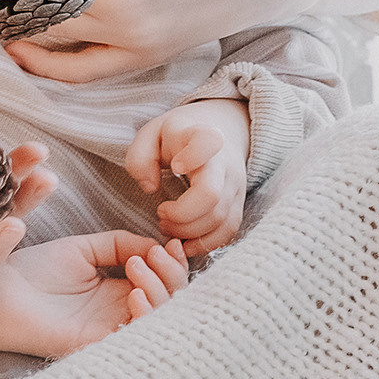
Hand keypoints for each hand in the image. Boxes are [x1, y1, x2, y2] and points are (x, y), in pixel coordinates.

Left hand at [0, 232, 190, 357]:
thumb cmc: (33, 271)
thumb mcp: (84, 249)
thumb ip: (121, 244)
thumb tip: (155, 246)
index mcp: (119, 292)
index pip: (164, 283)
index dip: (175, 265)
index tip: (169, 243)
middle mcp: (119, 314)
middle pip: (171, 304)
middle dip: (172, 276)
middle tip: (152, 255)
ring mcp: (109, 331)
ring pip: (161, 323)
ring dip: (161, 292)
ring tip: (137, 268)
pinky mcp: (95, 346)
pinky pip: (134, 339)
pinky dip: (146, 316)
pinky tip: (135, 294)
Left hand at [126, 100, 249, 256]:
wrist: (219, 134)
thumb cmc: (177, 138)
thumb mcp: (151, 136)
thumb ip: (140, 158)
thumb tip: (150, 188)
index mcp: (202, 137)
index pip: (208, 143)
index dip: (194, 156)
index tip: (175, 167)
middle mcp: (225, 163)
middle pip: (211, 196)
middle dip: (180, 215)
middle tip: (160, 214)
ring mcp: (236, 186)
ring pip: (220, 219)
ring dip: (189, 232)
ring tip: (168, 227)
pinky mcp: (238, 205)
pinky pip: (228, 231)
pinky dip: (205, 243)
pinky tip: (184, 242)